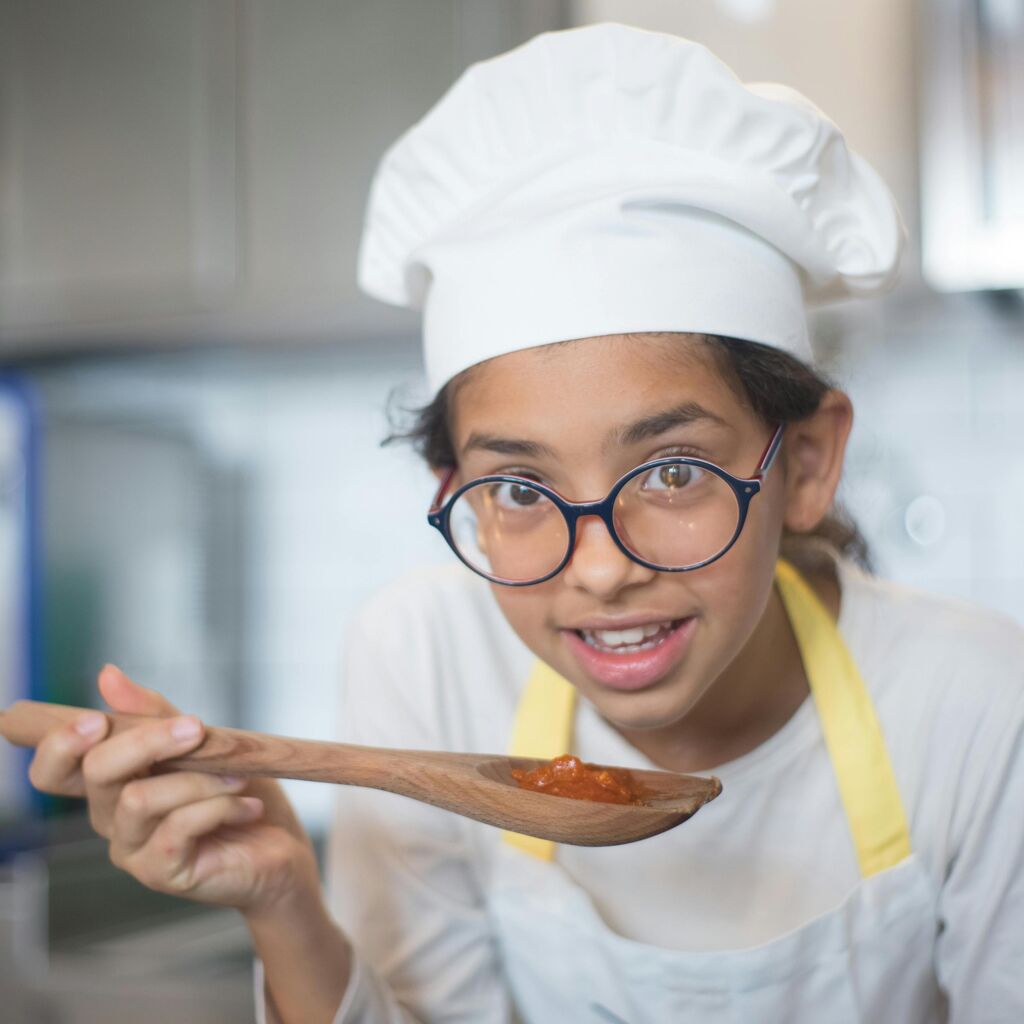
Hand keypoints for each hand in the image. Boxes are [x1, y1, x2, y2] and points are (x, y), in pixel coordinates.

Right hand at [27, 664, 320, 916]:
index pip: (54, 770)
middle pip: (96, 773)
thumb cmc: (238, 790)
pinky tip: (248, 806)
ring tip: (239, 777)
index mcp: (112, 783)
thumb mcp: (201, 741)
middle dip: (147, 741)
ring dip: (198, 778)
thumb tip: (106, 675)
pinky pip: (177, 829)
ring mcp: (133, 849)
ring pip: (139, 800)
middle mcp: (111, 817)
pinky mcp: (162, 872)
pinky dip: (219, 807)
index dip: (60, 744)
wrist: (280, 844)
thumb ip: (154, 714)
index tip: (98, 719)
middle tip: (197, 727)